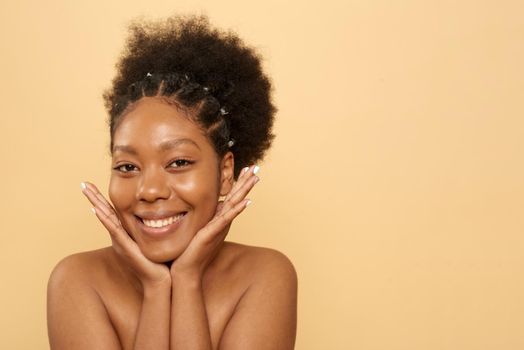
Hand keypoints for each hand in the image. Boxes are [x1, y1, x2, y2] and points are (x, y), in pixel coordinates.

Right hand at [81, 182, 170, 288]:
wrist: (160, 280)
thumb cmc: (159, 262)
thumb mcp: (154, 240)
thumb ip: (155, 228)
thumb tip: (163, 214)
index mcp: (125, 234)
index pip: (112, 212)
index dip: (103, 199)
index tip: (93, 185)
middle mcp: (119, 237)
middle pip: (104, 213)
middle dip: (94, 197)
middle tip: (83, 183)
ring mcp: (120, 242)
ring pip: (106, 218)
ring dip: (96, 203)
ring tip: (86, 190)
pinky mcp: (125, 247)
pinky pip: (113, 230)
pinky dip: (105, 219)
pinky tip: (96, 209)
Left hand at [170, 165, 259, 279]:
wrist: (186, 271)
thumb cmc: (189, 253)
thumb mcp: (196, 229)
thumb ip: (202, 219)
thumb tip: (195, 208)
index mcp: (218, 219)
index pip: (231, 197)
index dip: (239, 183)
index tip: (245, 168)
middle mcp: (222, 222)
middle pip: (237, 197)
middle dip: (246, 182)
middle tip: (256, 167)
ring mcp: (220, 227)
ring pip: (235, 205)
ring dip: (245, 191)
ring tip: (255, 178)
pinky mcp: (213, 233)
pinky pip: (227, 219)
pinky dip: (237, 210)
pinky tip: (246, 202)